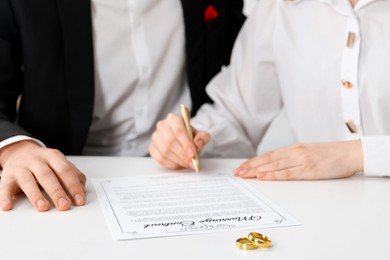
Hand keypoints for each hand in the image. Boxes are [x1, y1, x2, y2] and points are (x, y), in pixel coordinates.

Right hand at [0, 140, 85, 210]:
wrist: (19, 152)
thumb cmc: (44, 162)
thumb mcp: (60, 164)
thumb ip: (74, 175)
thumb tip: (82, 190)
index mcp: (53, 156)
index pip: (65, 171)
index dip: (73, 186)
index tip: (79, 200)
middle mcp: (37, 161)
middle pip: (48, 176)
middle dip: (57, 192)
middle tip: (64, 206)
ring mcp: (21, 168)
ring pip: (28, 181)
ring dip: (36, 195)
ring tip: (43, 207)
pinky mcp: (7, 177)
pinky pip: (5, 187)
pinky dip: (5, 197)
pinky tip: (7, 206)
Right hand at [149, 113, 210, 169]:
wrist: (182, 141)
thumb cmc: (190, 137)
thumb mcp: (200, 135)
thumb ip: (202, 138)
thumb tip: (198, 144)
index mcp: (174, 118)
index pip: (178, 131)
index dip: (186, 143)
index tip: (193, 154)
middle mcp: (162, 125)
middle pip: (170, 141)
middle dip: (182, 155)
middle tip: (192, 163)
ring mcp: (155, 136)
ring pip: (165, 151)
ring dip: (178, 161)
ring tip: (187, 164)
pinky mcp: (152, 147)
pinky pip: (160, 158)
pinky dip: (171, 164)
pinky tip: (179, 165)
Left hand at [234, 140, 363, 179]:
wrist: (350, 153)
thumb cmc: (331, 154)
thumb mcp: (309, 151)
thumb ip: (294, 156)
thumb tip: (278, 164)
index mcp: (294, 148)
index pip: (269, 155)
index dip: (254, 161)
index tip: (242, 166)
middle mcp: (295, 152)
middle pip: (267, 160)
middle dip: (250, 166)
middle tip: (236, 172)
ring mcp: (301, 161)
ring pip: (274, 166)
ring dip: (257, 171)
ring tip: (244, 175)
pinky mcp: (309, 170)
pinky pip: (287, 173)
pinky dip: (274, 175)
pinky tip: (263, 177)